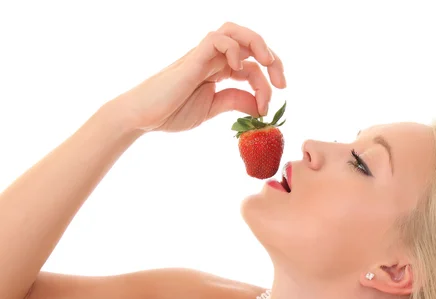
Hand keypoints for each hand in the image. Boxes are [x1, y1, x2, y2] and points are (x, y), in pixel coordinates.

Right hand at [109, 22, 285, 133]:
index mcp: (218, 71)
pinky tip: (236, 69)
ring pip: (234, 31)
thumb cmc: (171, 112)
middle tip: (282, 83)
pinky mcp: (192, 59)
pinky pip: (216, 39)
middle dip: (272, 59)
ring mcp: (202, 56)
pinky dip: (233, 48)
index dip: (266, 84)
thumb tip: (259, 105)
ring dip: (258, 44)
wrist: (142, 117)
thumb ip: (234, 102)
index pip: (251, 66)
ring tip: (268, 64)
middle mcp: (213, 59)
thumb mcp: (212, 109)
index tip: (267, 108)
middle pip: (249, 42)